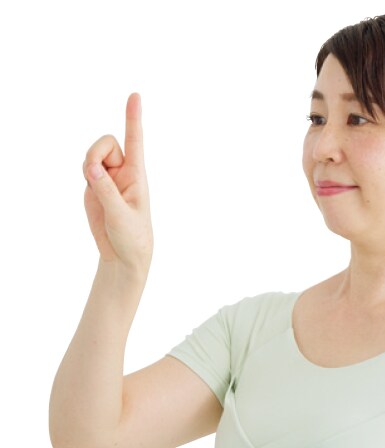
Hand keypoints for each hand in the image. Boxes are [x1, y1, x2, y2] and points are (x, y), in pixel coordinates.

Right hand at [82, 93, 152, 274]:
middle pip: (106, 143)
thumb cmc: (132, 235)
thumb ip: (106, 190)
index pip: (136, 141)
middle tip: (94, 175)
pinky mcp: (95, 185)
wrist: (123, 253)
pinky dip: (84, 174)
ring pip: (92, 155)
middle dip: (95, 153)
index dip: (133, 119)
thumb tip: (92, 167)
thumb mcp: (121, 215)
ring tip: (96, 188)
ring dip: (89, 165)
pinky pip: (85, 168)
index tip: (135, 95)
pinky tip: (91, 188)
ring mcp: (108, 177)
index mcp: (137, 175)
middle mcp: (123, 171)